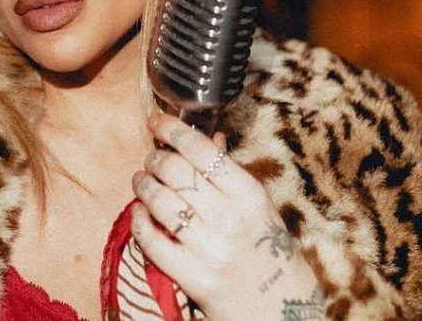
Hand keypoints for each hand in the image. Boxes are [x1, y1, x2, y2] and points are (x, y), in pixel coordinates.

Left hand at [131, 113, 322, 320]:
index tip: (156, 119)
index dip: (172, 129)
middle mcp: (230, 218)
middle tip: (151, 159)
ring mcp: (209, 248)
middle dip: (155, 158)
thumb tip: (210, 137)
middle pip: (176, 171)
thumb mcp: (260, 208)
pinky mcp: (192, 276)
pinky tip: (139, 212)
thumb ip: (231, 173)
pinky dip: (138, 221)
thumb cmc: (270, 253)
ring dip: (143, 185)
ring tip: (141, 180)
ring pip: (160, 201)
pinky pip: (151, 240)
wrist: (283, 312)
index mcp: (250, 195)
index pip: (202, 150)